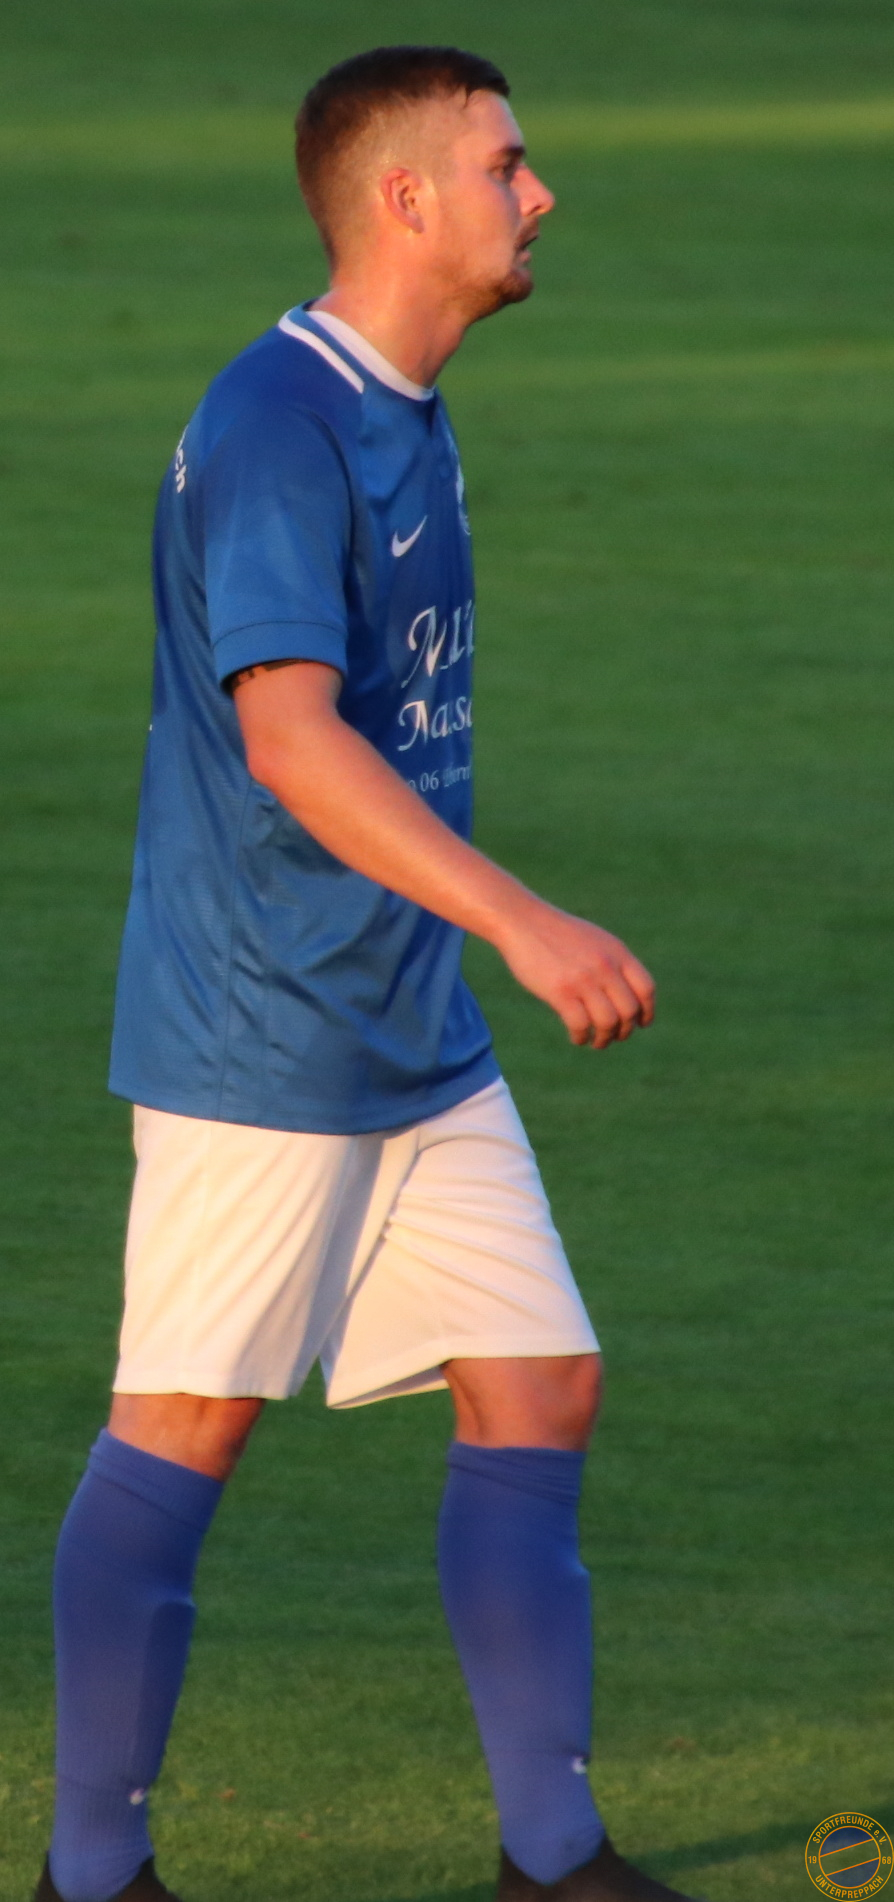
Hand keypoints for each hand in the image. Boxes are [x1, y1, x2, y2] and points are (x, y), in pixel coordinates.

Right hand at [495, 896, 654, 1047]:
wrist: (523, 921)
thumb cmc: (557, 934)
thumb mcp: (595, 941)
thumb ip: (612, 963)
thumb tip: (626, 996)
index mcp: (617, 952)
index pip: (646, 989)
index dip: (647, 1011)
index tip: (641, 1024)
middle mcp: (605, 965)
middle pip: (629, 1010)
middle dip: (624, 1030)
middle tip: (613, 1036)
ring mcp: (583, 979)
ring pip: (608, 1022)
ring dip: (605, 1039)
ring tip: (596, 1042)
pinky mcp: (560, 991)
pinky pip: (580, 1025)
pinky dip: (581, 1037)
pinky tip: (577, 1037)